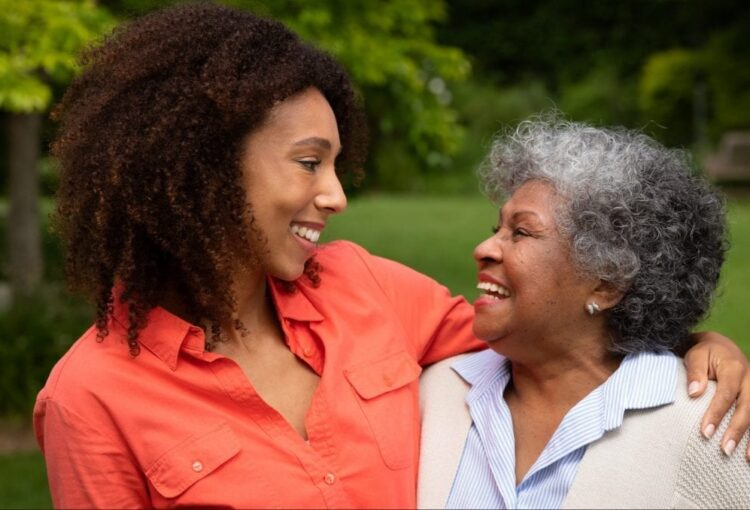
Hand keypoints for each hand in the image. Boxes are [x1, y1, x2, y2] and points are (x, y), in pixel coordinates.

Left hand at [685, 331, 749, 459]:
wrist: (722, 347)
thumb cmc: (705, 353)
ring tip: (746, 459)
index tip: (705, 432)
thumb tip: (694, 393)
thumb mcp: (696, 356)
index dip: (717, 413)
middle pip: (747, 408)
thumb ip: (695, 372)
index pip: (726, 394)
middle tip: (724, 449)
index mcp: (734, 368)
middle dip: (736, 430)